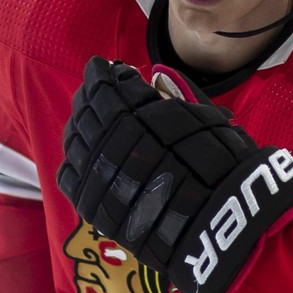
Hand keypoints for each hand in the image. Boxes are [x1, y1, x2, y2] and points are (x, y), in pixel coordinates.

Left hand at [57, 57, 292, 292]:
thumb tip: (154, 78)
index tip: (111, 69)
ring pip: (74, 139)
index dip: (104, 73)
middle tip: (101, 90)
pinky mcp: (93, 204)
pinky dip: (75, 158)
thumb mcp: (203, 116)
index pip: (105, 84)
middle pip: (86, 109)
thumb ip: (173, 94)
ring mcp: (97, 173)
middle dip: (92, 95)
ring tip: (94, 118)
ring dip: (82, 124)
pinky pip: (68, 174)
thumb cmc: (224, 165)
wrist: (221, 223)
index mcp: (134, 112)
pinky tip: (87, 153)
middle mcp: (108, 140)